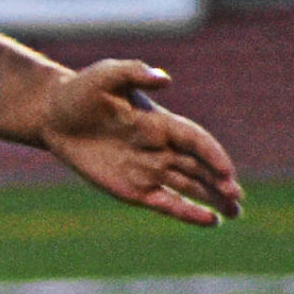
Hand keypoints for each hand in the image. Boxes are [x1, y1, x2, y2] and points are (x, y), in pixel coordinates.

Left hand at [34, 59, 242, 225]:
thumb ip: (135, 72)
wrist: (54, 115)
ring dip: (213, 199)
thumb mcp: (107, 75)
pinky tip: (211, 221)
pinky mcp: (132, 189)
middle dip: (220, 183)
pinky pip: (166, 202)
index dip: (212, 155)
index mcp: (160, 122)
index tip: (226, 172)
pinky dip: (188, 212)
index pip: (195, 140)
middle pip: (199, 168)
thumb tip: (164, 80)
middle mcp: (160, 148)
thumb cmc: (82, 91)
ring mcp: (148, 170)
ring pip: (190, 186)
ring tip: (236, 212)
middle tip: (239, 199)